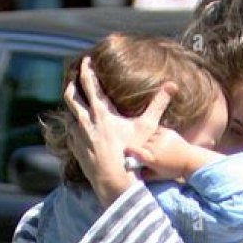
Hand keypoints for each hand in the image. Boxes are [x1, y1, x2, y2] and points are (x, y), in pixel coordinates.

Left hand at [63, 58, 176, 204]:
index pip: (90, 83)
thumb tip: (173, 84)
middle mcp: (86, 121)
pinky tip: (78, 129)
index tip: (86, 61)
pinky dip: (74, 128)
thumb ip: (158, 104)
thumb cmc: (133, 153)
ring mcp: (79, 136)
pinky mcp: (76, 150)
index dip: (86, 69)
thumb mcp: (148, 127)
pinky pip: (71, 134)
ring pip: (70, 115)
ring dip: (73, 108)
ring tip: (76, 105)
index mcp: (101, 112)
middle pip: (72, 96)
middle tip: (73, 78)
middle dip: (72, 84)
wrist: (116, 181)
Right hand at [127, 127, 219, 180]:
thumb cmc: (173, 170)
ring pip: (148, 138)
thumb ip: (144, 174)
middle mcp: (155, 147)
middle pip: (141, 145)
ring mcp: (161, 138)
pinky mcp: (166, 131)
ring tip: (159, 149)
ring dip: (150, 143)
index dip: (129, 151)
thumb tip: (131, 170)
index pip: (134, 151)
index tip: (127, 151)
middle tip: (150, 155)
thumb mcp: (158, 176)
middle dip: (143, 150)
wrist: (190, 159)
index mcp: (152, 159)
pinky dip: (157, 137)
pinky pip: (155, 132)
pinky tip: (162, 143)